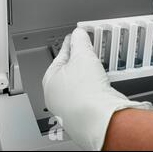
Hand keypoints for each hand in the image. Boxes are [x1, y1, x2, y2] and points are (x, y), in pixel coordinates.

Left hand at [42, 28, 151, 150]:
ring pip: (81, 82)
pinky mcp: (86, 112)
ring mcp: (71, 106)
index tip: (77, 36)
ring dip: (90, 73)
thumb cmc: (85, 92)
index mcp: (50, 80)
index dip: (71, 43)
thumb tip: (78, 34)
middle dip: (81, 58)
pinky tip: (103, 82)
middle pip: (70, 69)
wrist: (101, 117)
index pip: (61, 55)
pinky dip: (96, 85)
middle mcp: (57, 95)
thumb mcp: (82, 56)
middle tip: (90, 49)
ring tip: (99, 65)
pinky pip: (91, 92)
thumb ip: (80, 42)